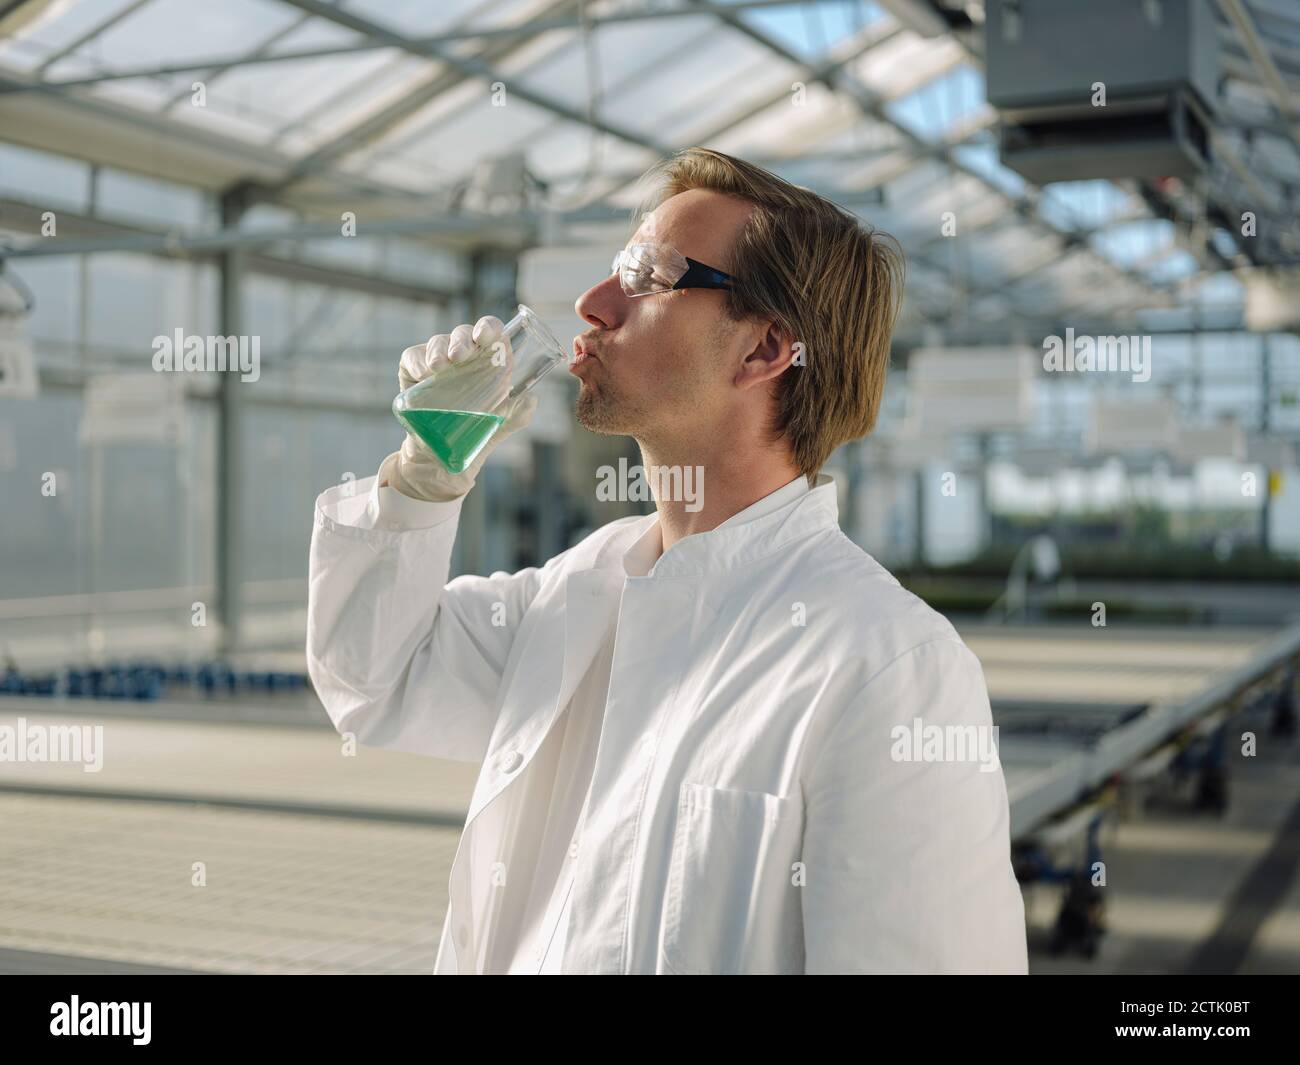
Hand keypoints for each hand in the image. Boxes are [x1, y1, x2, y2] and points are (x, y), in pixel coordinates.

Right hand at [386, 316, 538, 501]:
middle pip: (463, 333)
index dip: (488, 327)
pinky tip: (424, 373)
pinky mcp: (413, 370)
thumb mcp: (501, 425)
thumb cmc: (475, 431)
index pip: (490, 331)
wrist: (441, 456)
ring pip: (439, 343)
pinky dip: (417, 361)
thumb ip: (519, 414)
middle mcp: (464, 354)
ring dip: (439, 350)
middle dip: (462, 341)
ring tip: (439, 367)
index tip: (484, 336)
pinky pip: (412, 356)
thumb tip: (530, 400)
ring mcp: (438, 360)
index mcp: (488, 359)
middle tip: (459, 357)